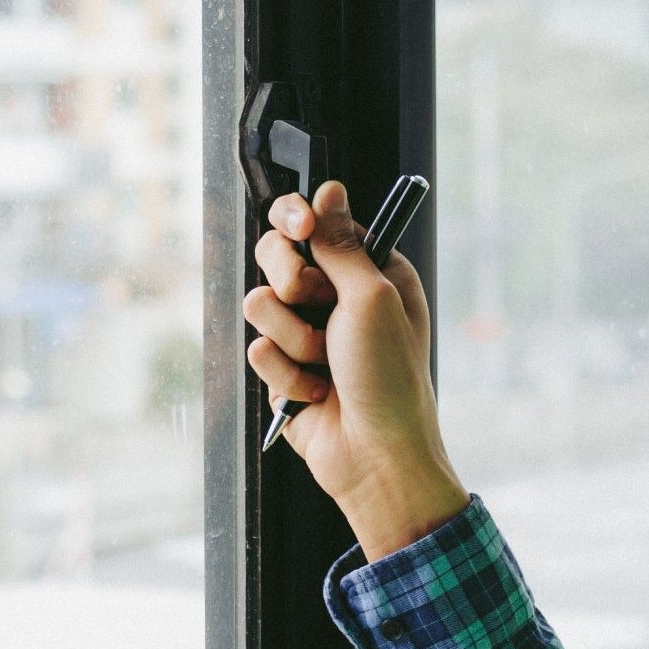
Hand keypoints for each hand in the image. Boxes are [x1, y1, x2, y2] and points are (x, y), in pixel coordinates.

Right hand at [243, 179, 469, 560]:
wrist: (375, 457)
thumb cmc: (389, 378)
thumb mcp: (372, 299)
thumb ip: (341, 244)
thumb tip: (328, 190)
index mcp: (371, 274)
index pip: (316, 224)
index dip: (298, 220)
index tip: (296, 226)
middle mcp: (339, 300)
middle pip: (277, 257)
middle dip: (288, 280)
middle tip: (308, 298)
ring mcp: (310, 336)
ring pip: (259, 305)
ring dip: (292, 337)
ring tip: (324, 364)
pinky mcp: (287, 371)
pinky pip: (259, 352)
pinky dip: (286, 375)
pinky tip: (316, 395)